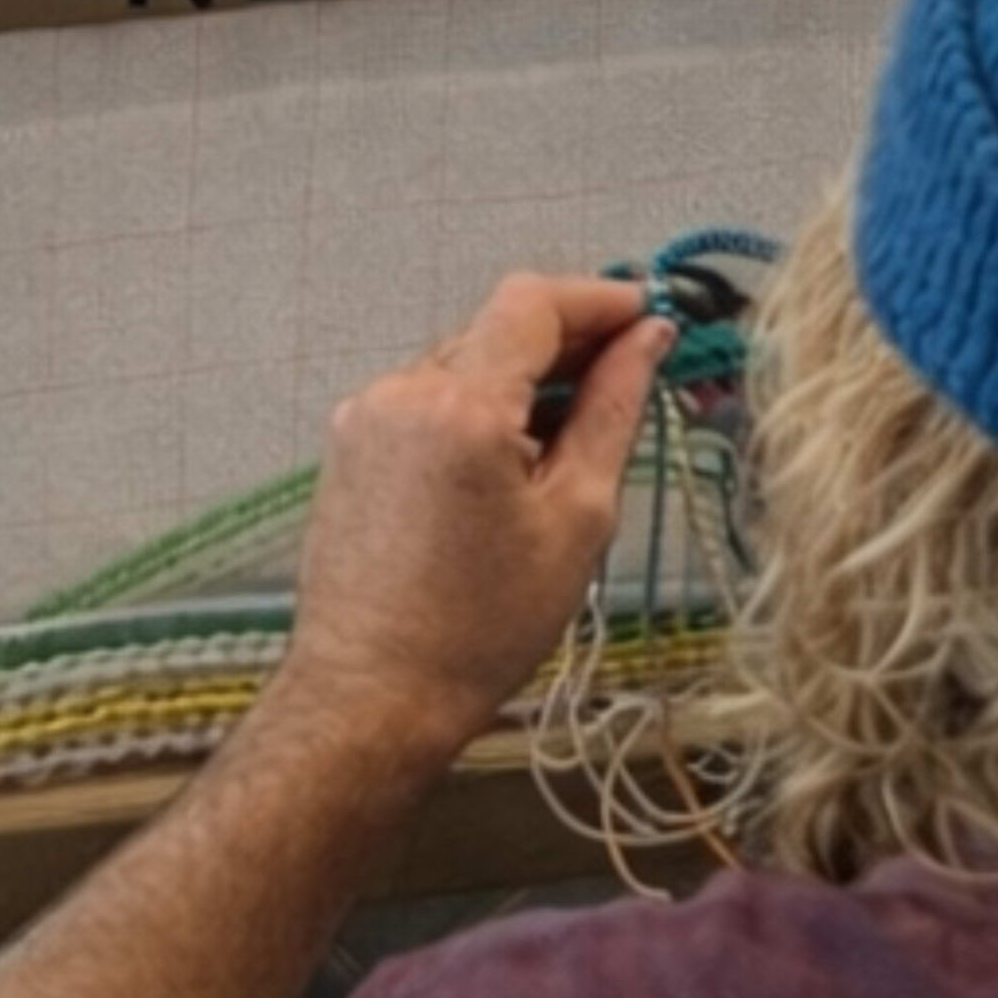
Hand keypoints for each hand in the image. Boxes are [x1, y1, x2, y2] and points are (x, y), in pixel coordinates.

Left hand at [281, 273, 669, 757]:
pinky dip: (474, 410)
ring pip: (463, 363)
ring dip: (518, 382)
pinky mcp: (349, 444)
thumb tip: (649, 338)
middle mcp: (402, 390)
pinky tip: (504, 467)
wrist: (371, 699)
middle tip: (627, 382)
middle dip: (566, 345)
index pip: (533, 301)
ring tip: (565, 446)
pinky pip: (427, 398)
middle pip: (498, 328)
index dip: (598, 298)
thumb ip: (613, 410)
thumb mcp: (576, 519)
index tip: (648, 315)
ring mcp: (366, 414)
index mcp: (461, 405)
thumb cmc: (483, 627)